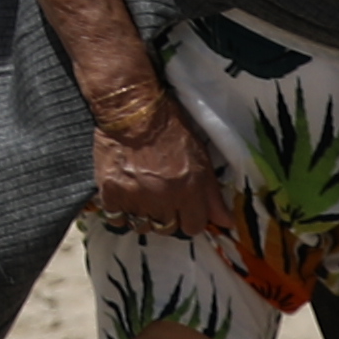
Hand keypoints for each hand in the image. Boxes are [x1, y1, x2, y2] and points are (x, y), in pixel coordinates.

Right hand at [86, 87, 234, 241]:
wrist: (133, 111)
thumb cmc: (171, 129)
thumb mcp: (201, 159)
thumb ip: (212, 195)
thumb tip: (227, 223)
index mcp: (188, 191)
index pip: (193, 227)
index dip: (190, 217)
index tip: (184, 207)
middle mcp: (162, 198)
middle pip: (167, 228)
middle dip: (167, 215)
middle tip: (161, 196)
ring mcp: (134, 197)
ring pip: (142, 225)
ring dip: (143, 214)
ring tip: (142, 195)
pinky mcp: (110, 192)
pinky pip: (116, 218)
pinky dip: (119, 211)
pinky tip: (124, 196)